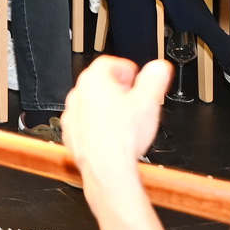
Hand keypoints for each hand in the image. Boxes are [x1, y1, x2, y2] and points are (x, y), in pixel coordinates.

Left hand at [62, 56, 173, 190]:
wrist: (106, 167)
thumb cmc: (122, 136)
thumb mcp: (149, 101)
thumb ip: (155, 79)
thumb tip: (159, 68)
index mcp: (94, 80)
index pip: (109, 63)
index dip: (126, 69)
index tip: (136, 77)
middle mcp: (78, 94)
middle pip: (99, 83)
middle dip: (118, 88)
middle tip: (134, 98)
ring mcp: (72, 114)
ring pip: (91, 103)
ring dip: (107, 107)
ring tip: (126, 119)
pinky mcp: (71, 133)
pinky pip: (85, 123)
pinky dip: (98, 125)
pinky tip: (113, 135)